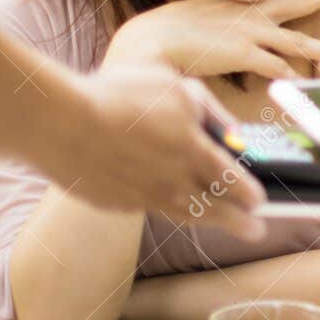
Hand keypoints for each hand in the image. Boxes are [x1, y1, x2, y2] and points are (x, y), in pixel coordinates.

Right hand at [37, 65, 265, 238]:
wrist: (59, 121)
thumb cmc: (120, 95)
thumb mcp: (178, 88)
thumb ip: (211, 112)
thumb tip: (232, 133)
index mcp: (193, 152)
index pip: (233, 181)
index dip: (249, 193)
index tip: (259, 200)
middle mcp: (171, 182)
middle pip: (213, 209)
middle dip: (238, 222)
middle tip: (255, 230)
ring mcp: (141, 197)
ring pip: (181, 213)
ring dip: (205, 219)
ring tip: (219, 221)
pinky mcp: (114, 202)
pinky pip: (146, 205)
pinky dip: (162, 203)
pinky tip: (166, 198)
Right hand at [104, 0, 319, 80]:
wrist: (150, 42)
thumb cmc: (174, 31)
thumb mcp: (207, 12)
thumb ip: (230, 15)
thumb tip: (241, 24)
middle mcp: (253, 11)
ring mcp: (250, 31)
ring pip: (301, 40)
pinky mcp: (243, 53)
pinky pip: (278, 69)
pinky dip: (295, 80)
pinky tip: (313, 88)